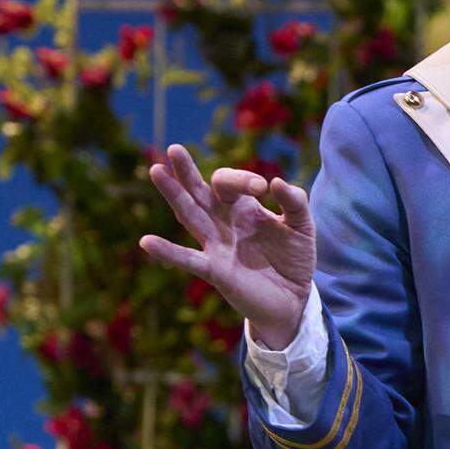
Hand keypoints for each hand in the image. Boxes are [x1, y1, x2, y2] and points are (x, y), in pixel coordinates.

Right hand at [139, 144, 315, 349]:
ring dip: (173, 194)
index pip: (230, 183)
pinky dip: (167, 252)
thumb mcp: (303, 226)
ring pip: (189, 215)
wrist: (293, 299)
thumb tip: (275, 182)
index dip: (242, 179)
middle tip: (174, 149)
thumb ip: (295, 202)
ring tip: (156, 171)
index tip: (262, 187)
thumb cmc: (294, 258)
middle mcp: (223, 222)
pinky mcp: (215, 271)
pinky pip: (188, 259)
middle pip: (199, 192)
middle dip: (187, 171)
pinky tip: (146, 242)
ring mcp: (216, 245)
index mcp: (242, 207)